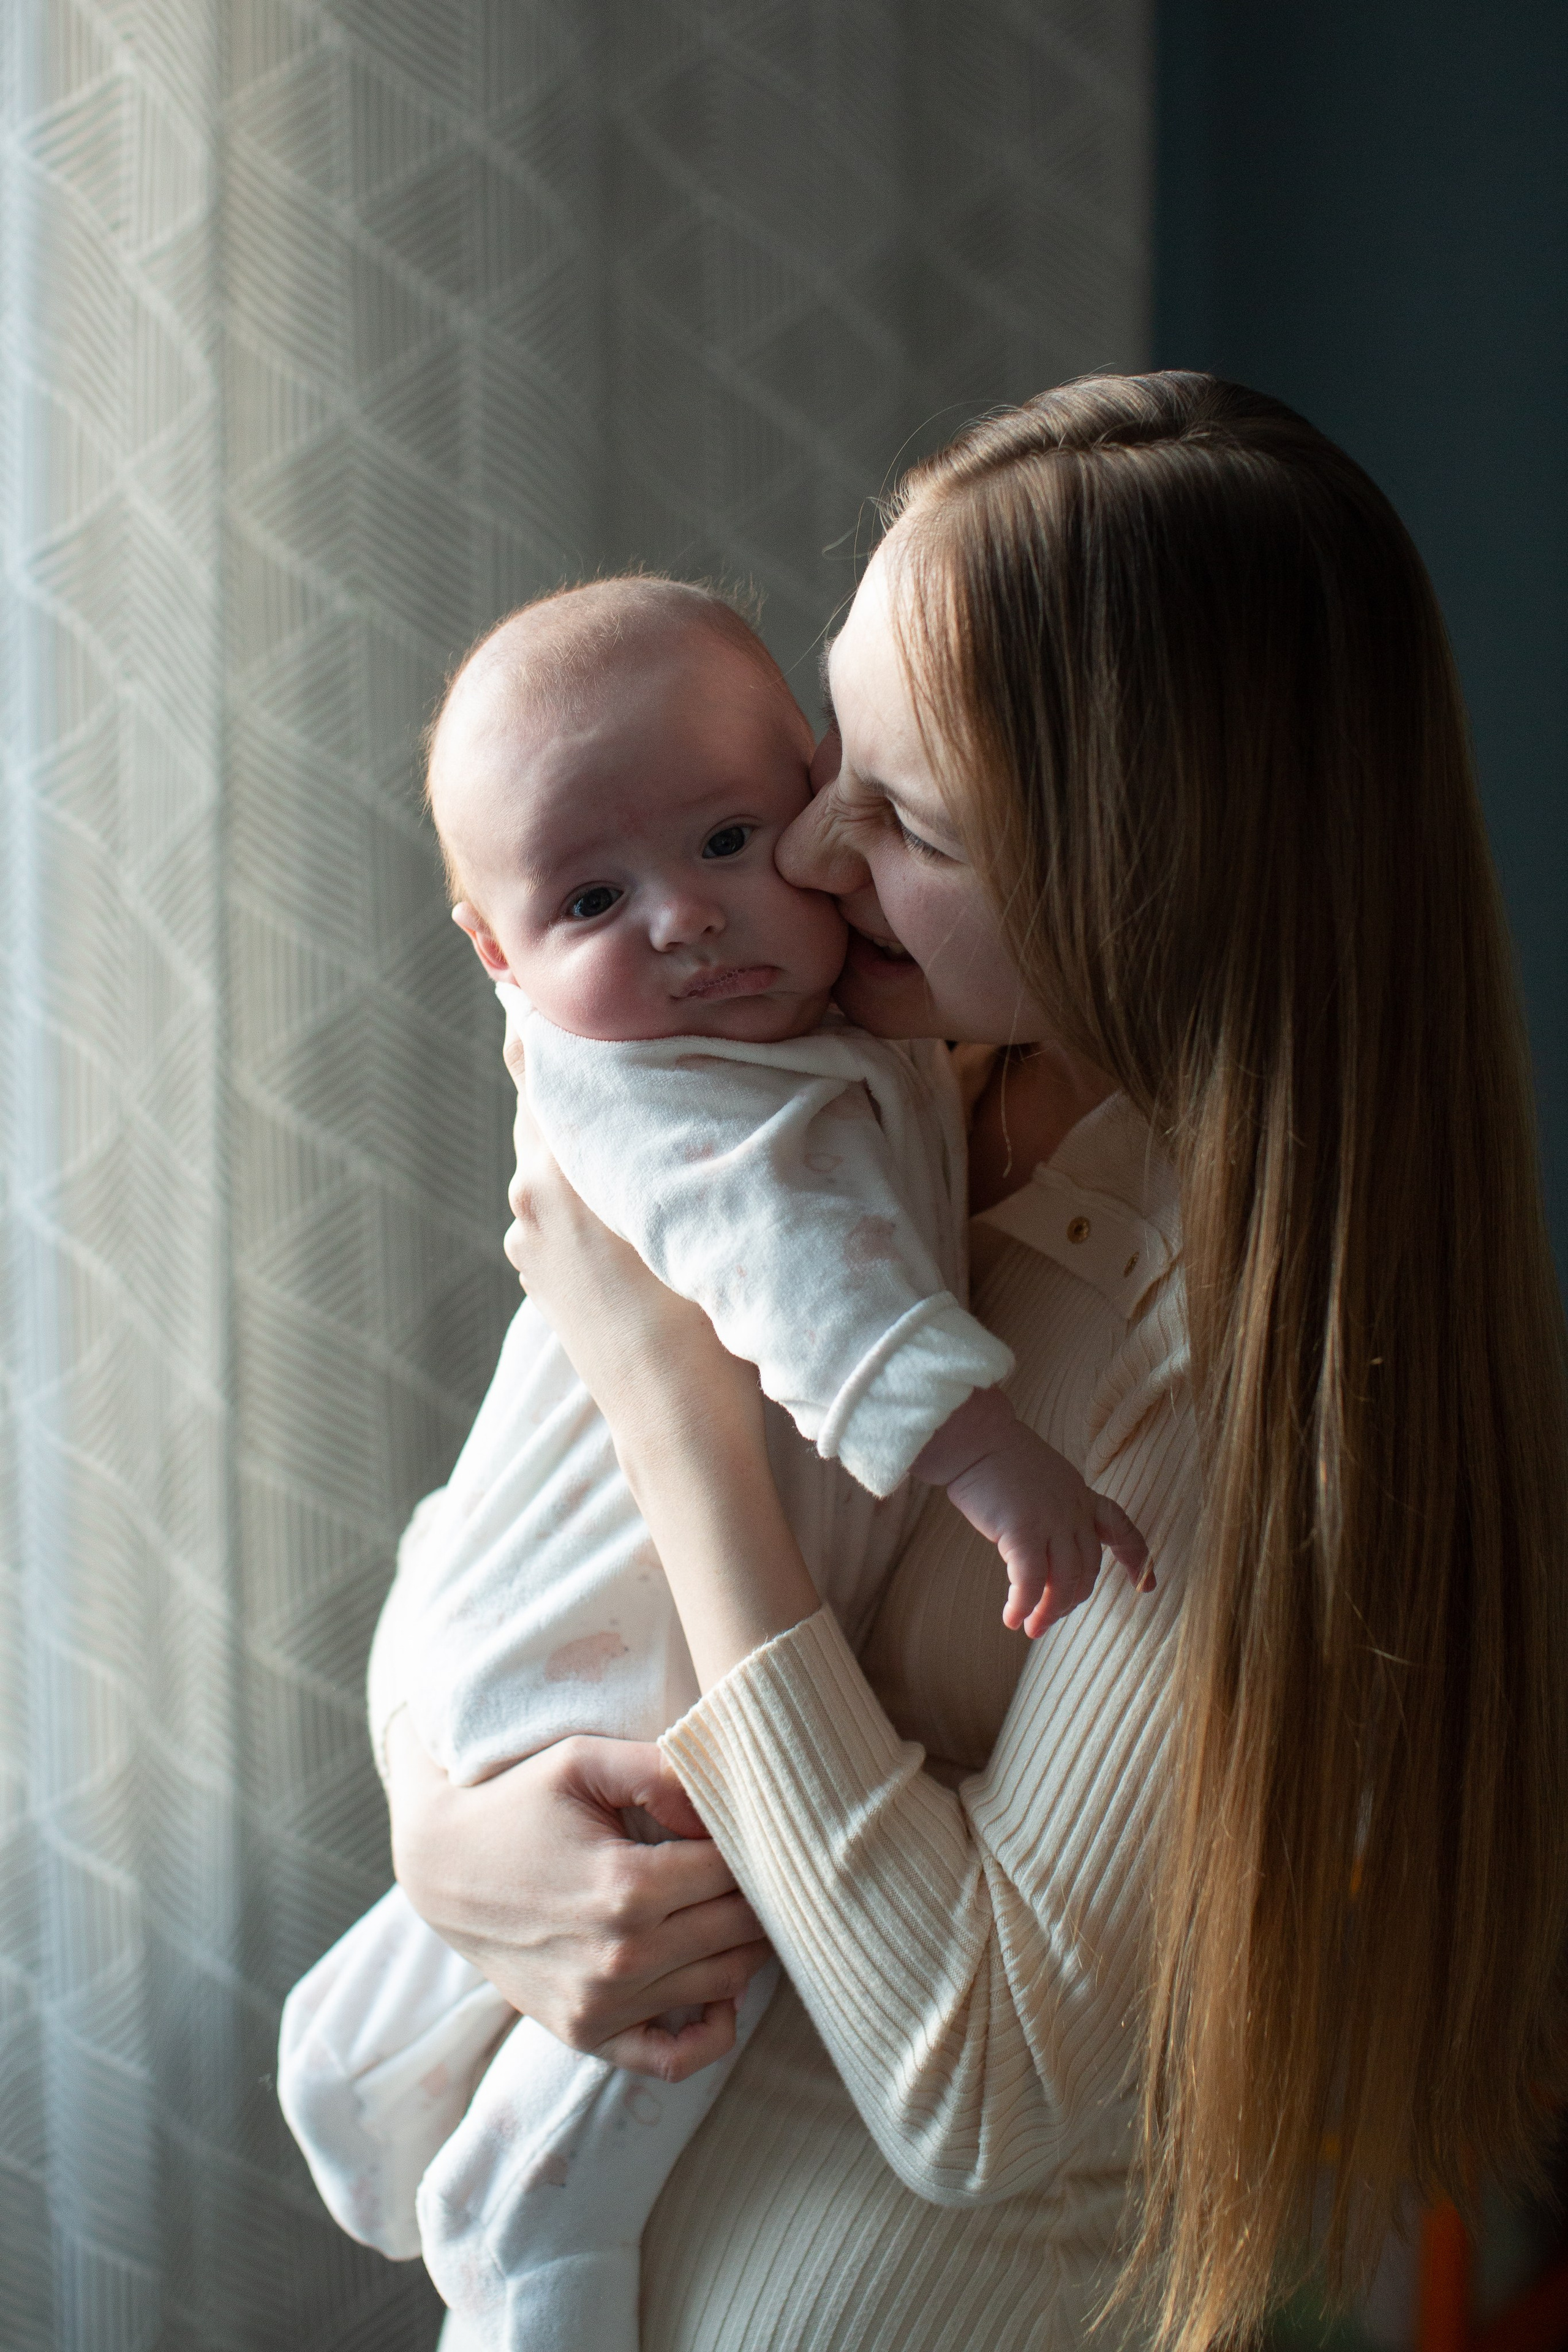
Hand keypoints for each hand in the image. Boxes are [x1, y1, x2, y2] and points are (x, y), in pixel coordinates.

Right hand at [386, 1712, 772, 2081]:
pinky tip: (718, 1986)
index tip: (744, 1823)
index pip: (734, 1870)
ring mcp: (605, 2006)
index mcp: (627, 1888)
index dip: (750, 1841)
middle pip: (742, 1927)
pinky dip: (715, 2031)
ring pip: (726, 1982)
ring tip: (736, 1904)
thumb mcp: (582, 1760)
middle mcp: (622, 1958)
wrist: (443, 1866)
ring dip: (748, 1945)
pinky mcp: (588, 2035)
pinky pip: (677, 2060)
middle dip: (759, 1891)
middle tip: (753, 1862)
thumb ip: (661, 1771)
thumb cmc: (517, 1802)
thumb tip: (723, 1809)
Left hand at [500, 1027, 763, 1465]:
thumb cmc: (697, 1318)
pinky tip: (639, 1210)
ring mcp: (528, 1242)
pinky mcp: (538, 1278)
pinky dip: (590, 1196)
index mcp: (556, 1167)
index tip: (574, 991)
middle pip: (548, 1107)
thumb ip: (648, 1127)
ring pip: (557, 1161)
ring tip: (652, 1143)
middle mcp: (528, 1196)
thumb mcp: (681, 1203)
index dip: (548, 1020)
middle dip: (588, 1086)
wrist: (674, 1427)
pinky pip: (560, 1210)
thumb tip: (626, 1065)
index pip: (532, 1058)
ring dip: (594, 1145)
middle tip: (646, 1065)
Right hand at [914, 1386, 1151, 1638]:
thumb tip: (1043, 1548)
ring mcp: (1052, 1521)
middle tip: (1049, 1620)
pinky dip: (1023, 1605)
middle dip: (1071, 1601)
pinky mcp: (1023, 1531)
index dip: (1137, 1559)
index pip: (1121, 1528)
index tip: (1149, 1585)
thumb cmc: (997, 1457)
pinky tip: (1012, 1618)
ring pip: (1064, 1581)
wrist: (976, 1437)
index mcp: (1080, 1496)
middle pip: (1087, 1569)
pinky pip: (1030, 1581)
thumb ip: (1052, 1510)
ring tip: (1032, 1628)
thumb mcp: (1041, 1480)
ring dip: (1049, 1612)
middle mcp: (1073, 1510)